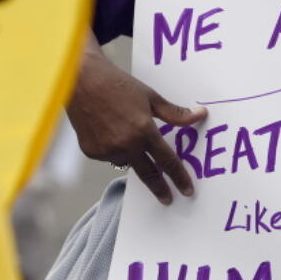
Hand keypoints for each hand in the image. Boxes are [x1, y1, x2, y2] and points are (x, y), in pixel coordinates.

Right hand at [67, 35, 204, 204]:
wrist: (81, 80)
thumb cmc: (117, 85)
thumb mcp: (151, 97)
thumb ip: (175, 113)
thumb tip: (199, 116)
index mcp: (143, 131)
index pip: (167, 161)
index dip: (179, 177)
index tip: (187, 190)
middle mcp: (125, 145)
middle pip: (148, 174)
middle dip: (160, 188)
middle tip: (168, 198)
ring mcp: (106, 150)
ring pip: (127, 162)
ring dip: (133, 158)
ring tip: (128, 137)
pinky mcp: (91, 152)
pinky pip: (109, 156)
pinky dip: (115, 149)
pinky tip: (110, 131)